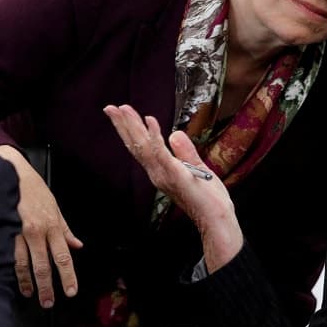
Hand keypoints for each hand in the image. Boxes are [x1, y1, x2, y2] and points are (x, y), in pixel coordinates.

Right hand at [0, 145, 82, 307]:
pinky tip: (12, 279)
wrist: (11, 172)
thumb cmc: (34, 190)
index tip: (70, 291)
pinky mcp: (4, 230)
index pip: (63, 256)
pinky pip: (8, 254)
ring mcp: (19, 232)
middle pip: (43, 265)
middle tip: (49, 303)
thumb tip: (77, 245)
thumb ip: (65, 230)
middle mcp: (37, 231)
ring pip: (23, 263)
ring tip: (30, 294)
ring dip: (27, 282)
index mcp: (52, 226)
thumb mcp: (55, 208)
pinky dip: (11, 269)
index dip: (67, 276)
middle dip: (47, 287)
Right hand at [103, 104, 242, 270]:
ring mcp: (163, 174)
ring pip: (143, 146)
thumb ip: (185, 152)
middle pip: (136, 145)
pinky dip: (154, 136)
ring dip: (132, 126)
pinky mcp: (175, 174)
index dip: (130, 129)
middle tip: (110, 107)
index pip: (141, 146)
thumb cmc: (208, 199)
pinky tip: (150, 120)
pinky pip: (161, 153)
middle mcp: (157, 172)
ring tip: (123, 110)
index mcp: (160, 170)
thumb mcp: (197, 168)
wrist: (215, 219)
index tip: (122, 112)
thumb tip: (175, 134)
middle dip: (123, 125)